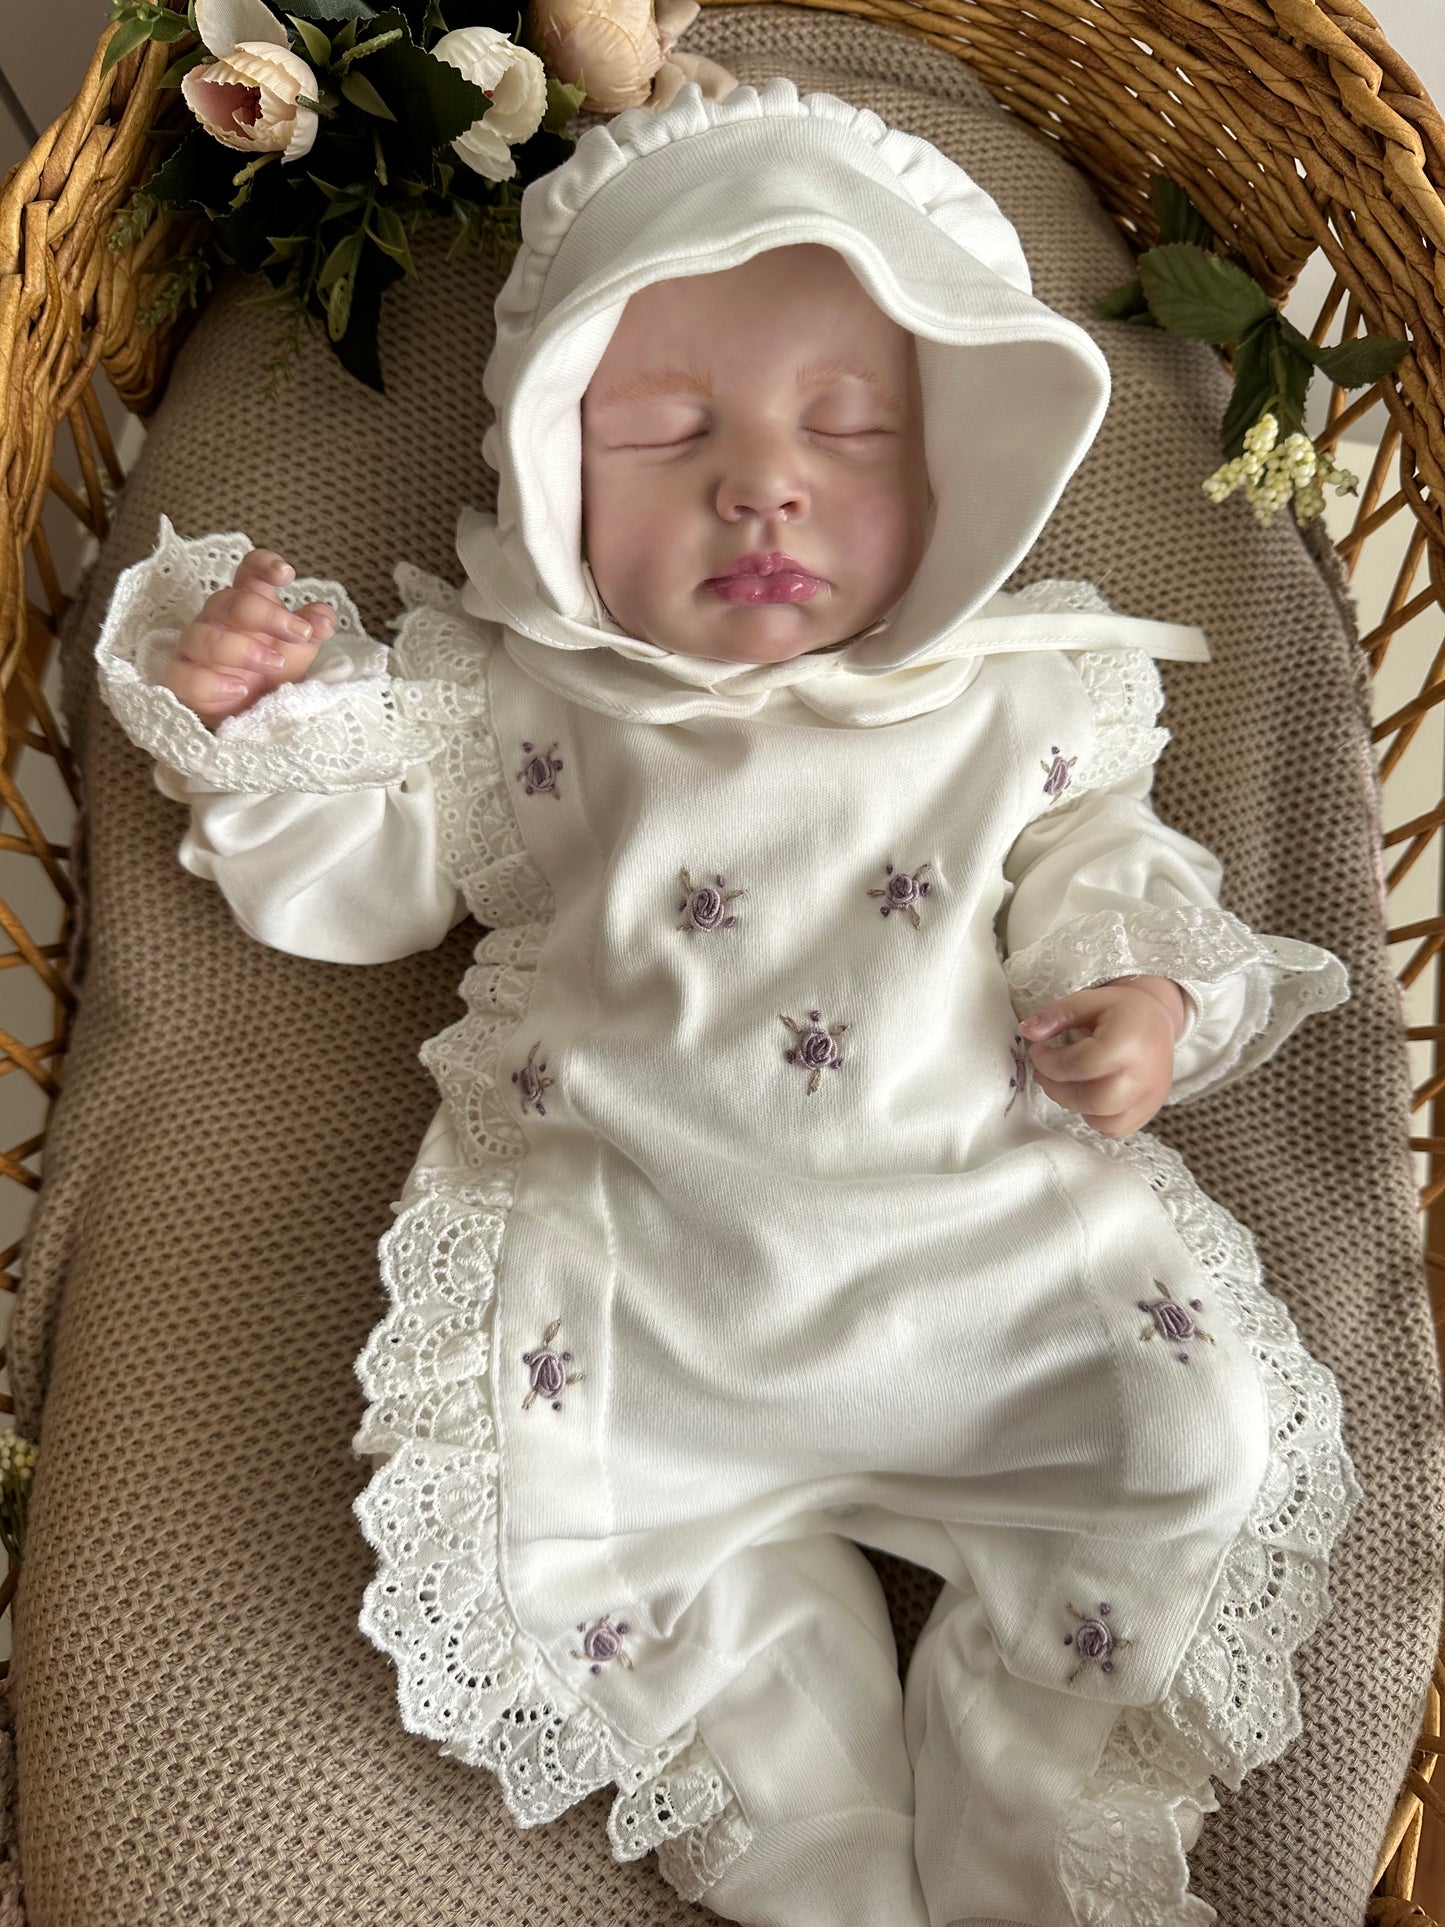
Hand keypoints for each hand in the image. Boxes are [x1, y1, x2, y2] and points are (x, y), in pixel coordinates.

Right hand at [162, 548, 336, 731]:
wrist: (251, 718)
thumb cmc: (272, 675)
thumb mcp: (298, 651)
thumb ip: (311, 630)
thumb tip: (324, 618)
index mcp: (248, 603)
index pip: (249, 572)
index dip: (264, 566)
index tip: (286, 574)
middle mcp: (218, 618)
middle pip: (231, 602)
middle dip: (267, 615)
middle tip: (299, 633)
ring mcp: (195, 646)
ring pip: (205, 637)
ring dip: (242, 650)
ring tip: (275, 665)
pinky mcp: (181, 678)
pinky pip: (186, 676)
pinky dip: (213, 683)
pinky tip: (238, 690)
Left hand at [1017, 975, 1185, 1137]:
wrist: (1157, 1016)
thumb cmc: (1120, 1008)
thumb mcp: (1086, 1001)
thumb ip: (1055, 1016)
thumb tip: (1027, 1031)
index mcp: (1128, 1042)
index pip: (1078, 1065)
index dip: (1047, 1062)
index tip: (1037, 1051)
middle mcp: (1144, 1074)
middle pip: (1091, 1100)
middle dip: (1057, 1089)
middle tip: (1045, 1073)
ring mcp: (1151, 1096)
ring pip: (1102, 1121)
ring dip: (1075, 1105)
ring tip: (1066, 1082)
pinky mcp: (1152, 1109)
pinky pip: (1117, 1128)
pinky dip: (1096, 1117)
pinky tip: (1088, 1094)